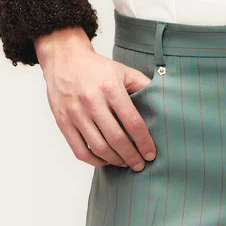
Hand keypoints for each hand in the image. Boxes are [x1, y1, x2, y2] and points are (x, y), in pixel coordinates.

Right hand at [32, 28, 156, 169]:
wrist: (65, 60)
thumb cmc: (97, 68)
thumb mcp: (123, 71)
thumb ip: (142, 85)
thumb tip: (162, 101)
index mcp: (111, 88)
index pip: (132, 122)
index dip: (144, 142)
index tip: (151, 154)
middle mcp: (92, 102)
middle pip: (116, 139)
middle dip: (132, 156)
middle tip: (140, 165)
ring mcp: (76, 113)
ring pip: (99, 148)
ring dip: (115, 161)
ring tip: (125, 163)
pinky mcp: (63, 122)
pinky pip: (80, 150)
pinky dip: (94, 161)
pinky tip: (105, 160)